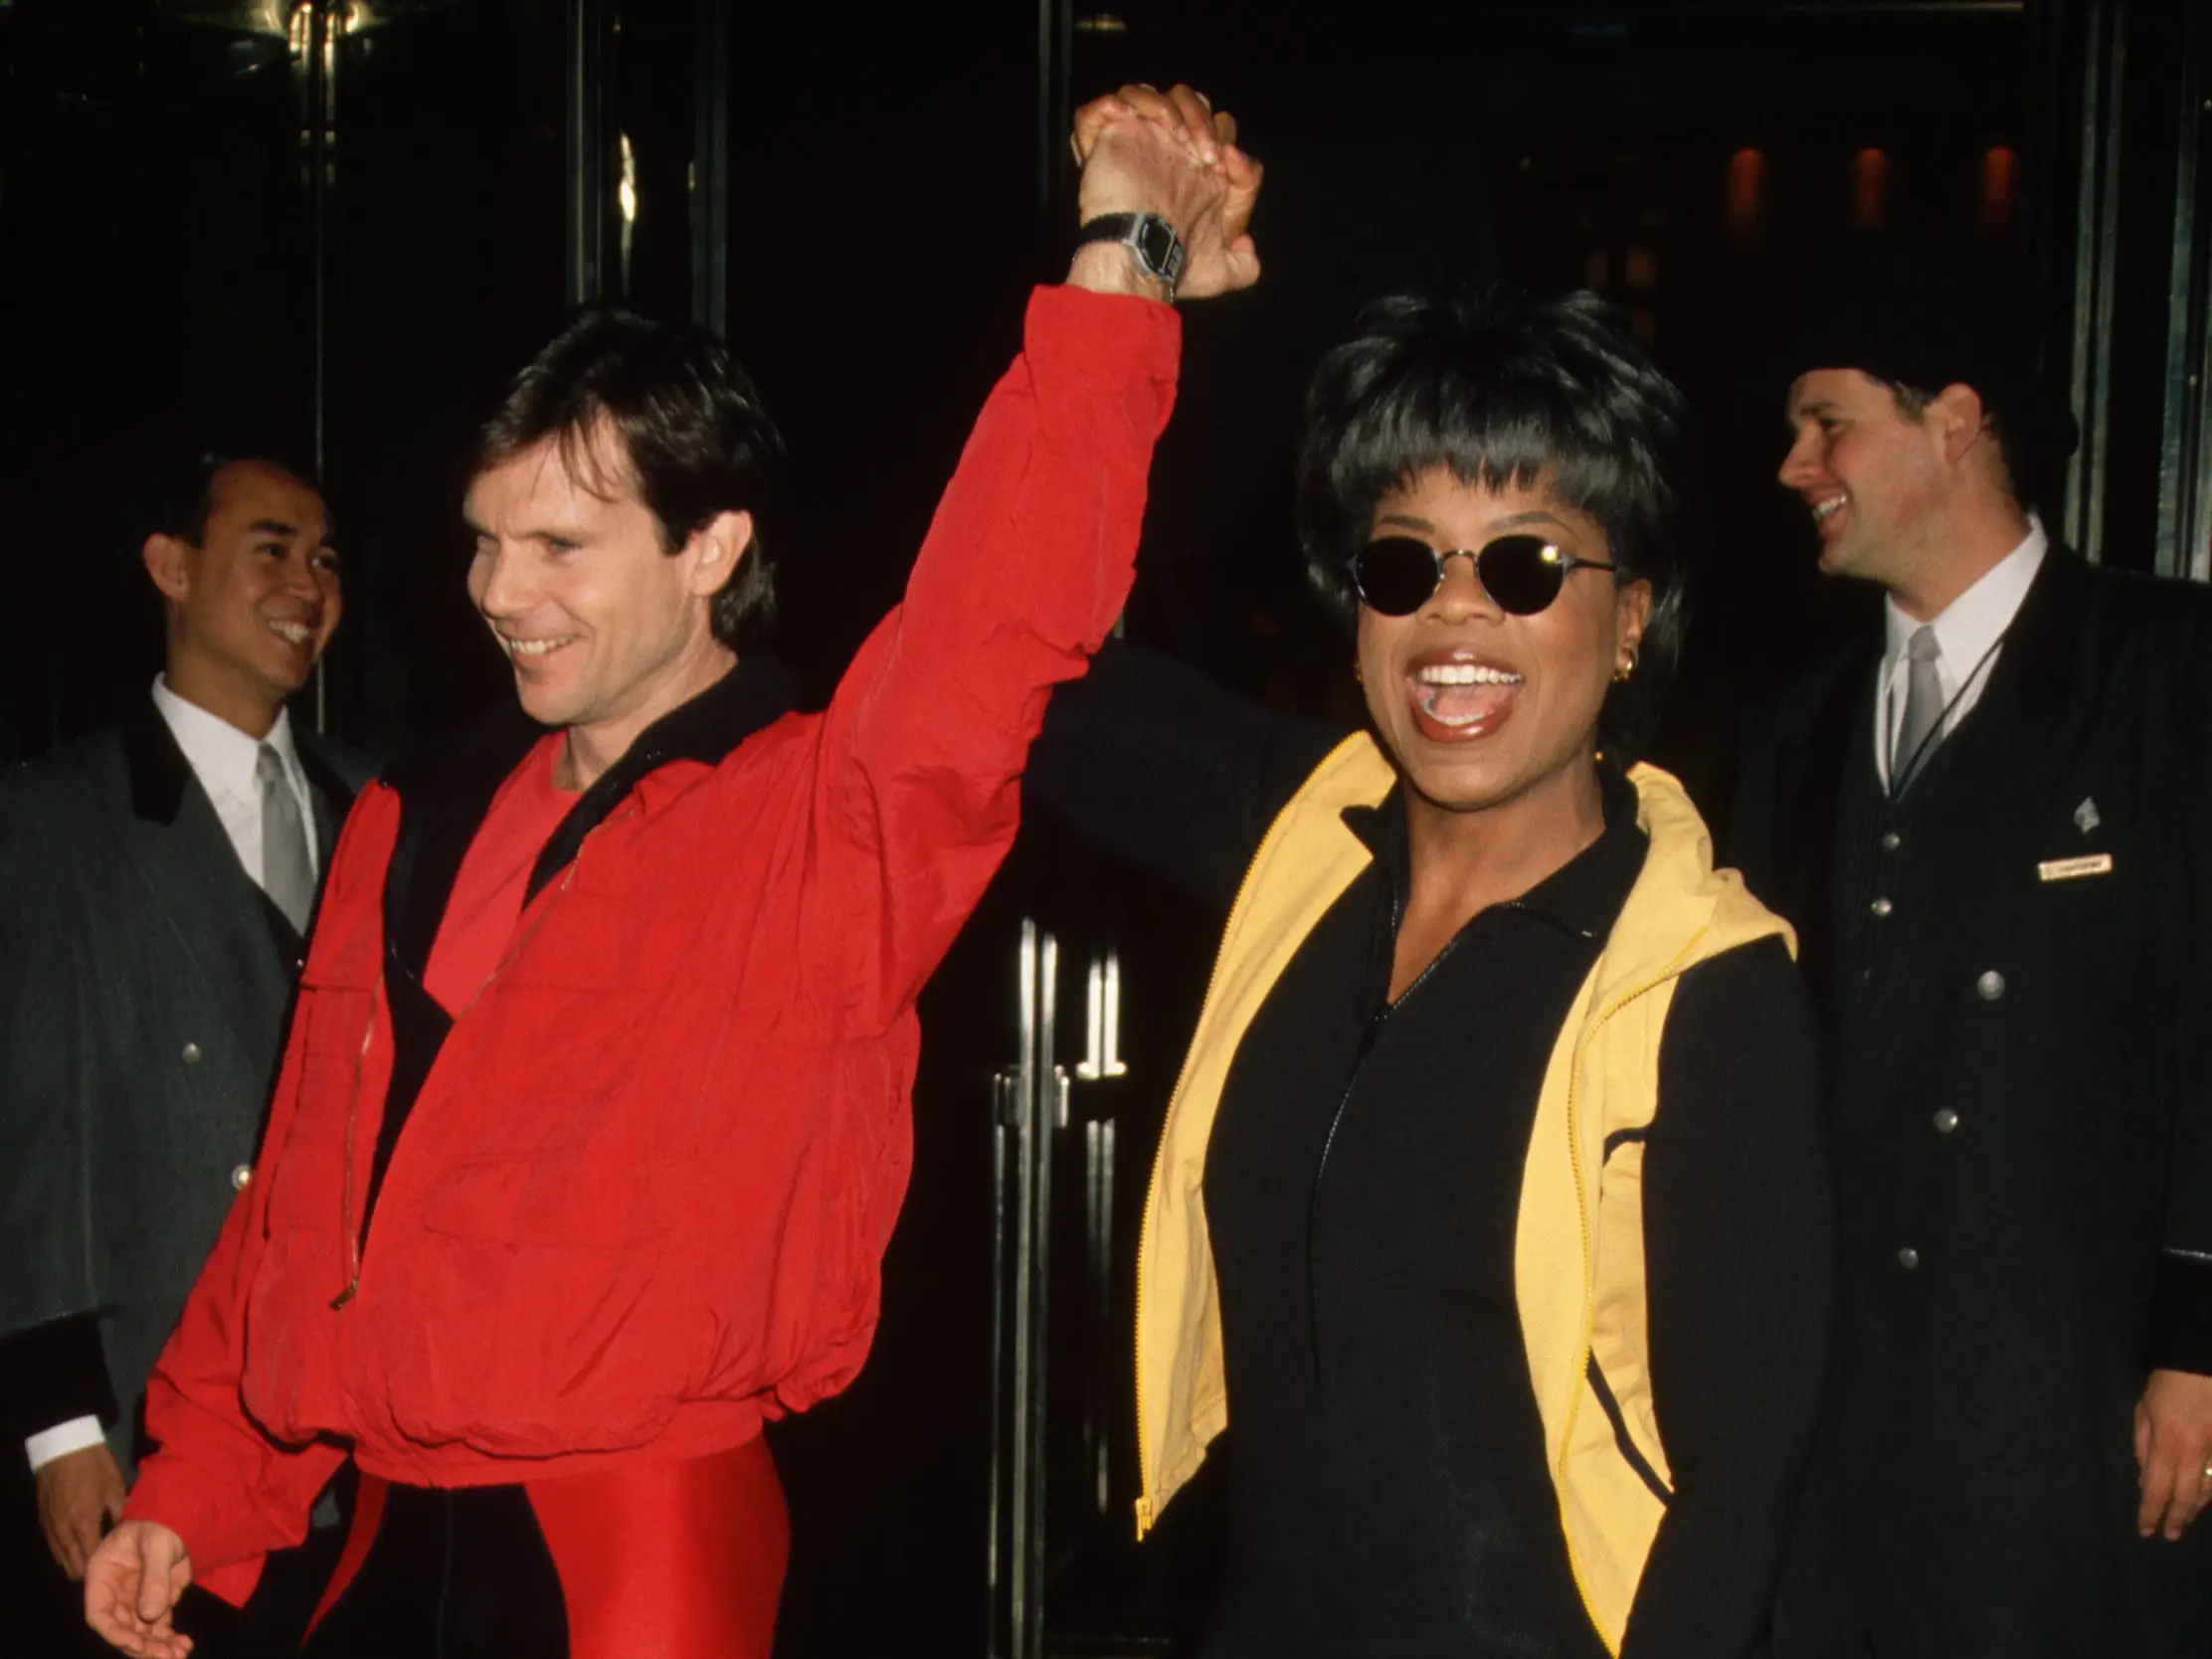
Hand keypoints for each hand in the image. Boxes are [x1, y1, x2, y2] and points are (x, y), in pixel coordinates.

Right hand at [37, 1442, 125, 1579]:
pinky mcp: (44, 1522)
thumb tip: (129, 1532)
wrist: (63, 1447)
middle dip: (90, 1571)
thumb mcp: (115, 1486)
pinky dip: (65, 1553)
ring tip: (95, 1561)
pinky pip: (54, 1548)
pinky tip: (79, 1549)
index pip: (91, 1560)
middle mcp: (63, 1533)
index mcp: (84, 1525)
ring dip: (76, 1564)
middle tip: (108, 1568)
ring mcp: (50, 1529)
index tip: (118, 1569)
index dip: (104, 1568)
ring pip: (61, 1560)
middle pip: (73, 1567)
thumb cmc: (94, 1465)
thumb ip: (121, 1513)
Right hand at [84, 1520, 194, 1657]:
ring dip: (158, 1646)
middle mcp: (115, 1593)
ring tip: (179, 1654)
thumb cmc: (162, 1522)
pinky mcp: (157, 1601)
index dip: (116, 1633)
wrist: (183, 1514)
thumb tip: (150, 1616)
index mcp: (103, 1577)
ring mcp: (136, 1599)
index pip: (100, 1615)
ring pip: (141, 1631)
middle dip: (142, 1645)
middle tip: (165, 1656)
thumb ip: (153, 1578)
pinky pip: (159, 1626)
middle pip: (121, 1628)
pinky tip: (184, 1646)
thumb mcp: (157, 1544)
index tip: (137, 1643)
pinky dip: (170, 1637)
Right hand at [1069, 83, 1261, 299]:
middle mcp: (1166, 154)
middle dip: (1202, 117)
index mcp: (1195, 174)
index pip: (1221, 132)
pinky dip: (1120, 105)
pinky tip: (1137, 123)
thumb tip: (1246, 244)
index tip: (1227, 166)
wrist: (1140, 254)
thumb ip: (1244, 264)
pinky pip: (1106, 104)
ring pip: (1150, 93)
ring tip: (1175, 135)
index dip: (1231, 144)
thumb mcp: (1221, 273)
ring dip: (1169, 106)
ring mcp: (1136, 143)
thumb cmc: (1174, 262)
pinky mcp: (1105, 140)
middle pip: (1190, 100)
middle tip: (1202, 154)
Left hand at [2134, 1367, 2211, 1539]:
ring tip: (2184, 1520)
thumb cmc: (2169, 1384)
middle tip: (2169, 1535)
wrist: (2204, 1364)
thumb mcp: (2144, 1411)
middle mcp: (2195, 1454)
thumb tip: (2144, 1480)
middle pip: (2186, 1498)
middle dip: (2177, 1520)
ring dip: (2196, 1510)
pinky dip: (2211, 1492)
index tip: (2145, 1531)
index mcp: (2167, 1444)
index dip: (2150, 1514)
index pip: (2156, 1490)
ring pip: (2209, 1492)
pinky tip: (2204, 1500)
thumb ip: (2143, 1447)